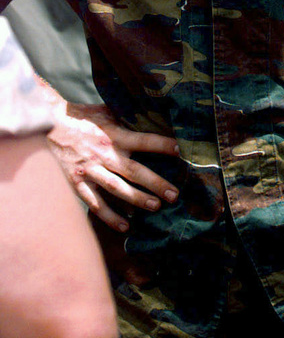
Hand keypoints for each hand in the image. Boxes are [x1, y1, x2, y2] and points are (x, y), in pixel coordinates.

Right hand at [47, 101, 179, 231]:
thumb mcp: (105, 111)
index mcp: (113, 135)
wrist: (48, 125)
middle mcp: (103, 154)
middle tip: (174, 194)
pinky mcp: (76, 183)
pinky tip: (125, 226)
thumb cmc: (81, 117)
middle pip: (134, 171)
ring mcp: (90, 170)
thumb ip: (126, 117)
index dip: (161, 145)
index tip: (179, 150)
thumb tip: (150, 114)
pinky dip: (109, 216)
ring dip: (137, 199)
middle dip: (156, 183)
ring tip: (155, 207)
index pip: (142, 140)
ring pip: (117, 189)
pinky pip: (95, 203)